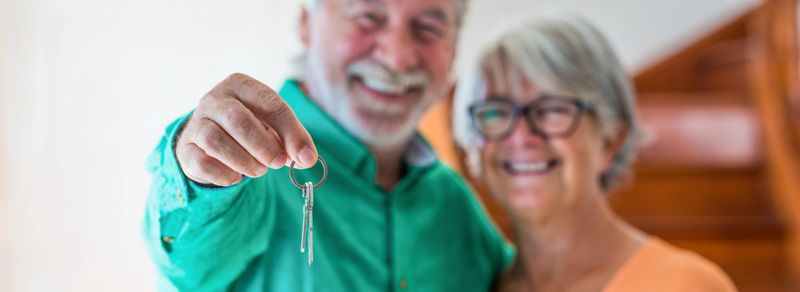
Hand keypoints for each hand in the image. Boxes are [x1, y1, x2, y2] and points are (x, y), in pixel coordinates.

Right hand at [175, 73, 317, 185]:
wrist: (207, 140)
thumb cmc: (248, 128)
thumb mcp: (273, 126)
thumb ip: (292, 139)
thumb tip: (306, 159)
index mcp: (241, 85)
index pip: (271, 104)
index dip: (291, 132)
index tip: (304, 157)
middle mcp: (215, 99)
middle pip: (239, 120)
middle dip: (264, 146)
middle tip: (278, 163)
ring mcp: (197, 122)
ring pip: (216, 141)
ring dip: (244, 160)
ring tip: (259, 170)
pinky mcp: (186, 148)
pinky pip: (202, 162)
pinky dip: (224, 174)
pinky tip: (236, 177)